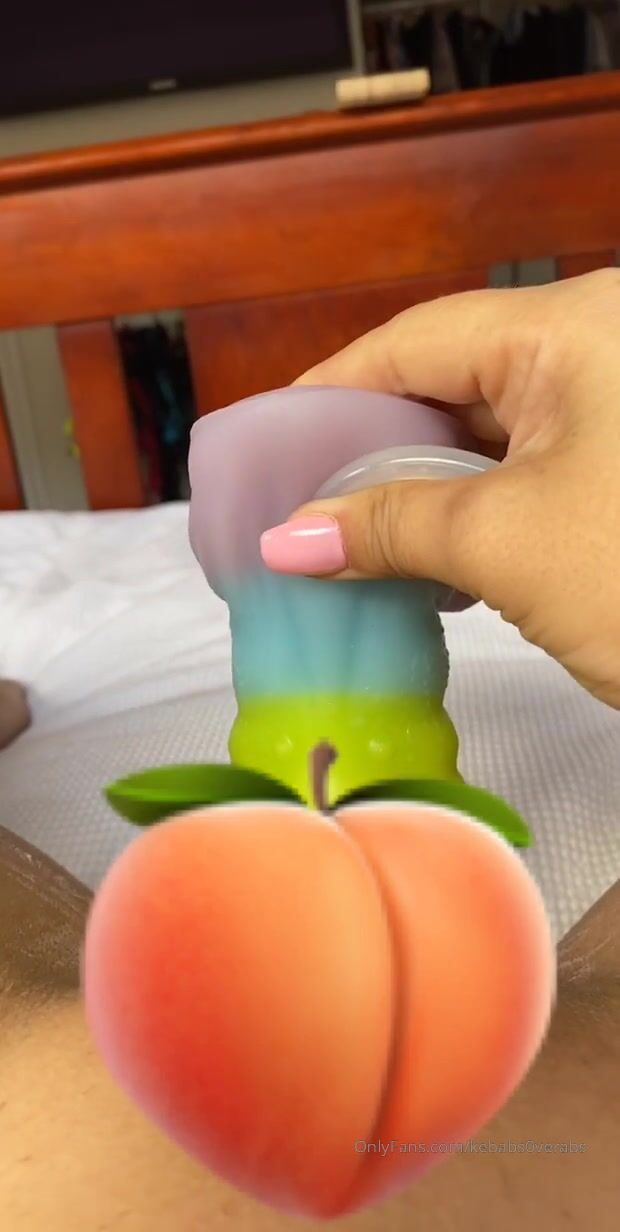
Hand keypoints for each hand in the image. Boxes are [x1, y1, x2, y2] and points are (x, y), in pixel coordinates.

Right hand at [262, 270, 619, 707]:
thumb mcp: (507, 544)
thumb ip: (388, 525)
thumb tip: (287, 541)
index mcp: (577, 329)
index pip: (418, 340)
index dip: (330, 391)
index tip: (266, 444)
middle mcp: (600, 351)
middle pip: (450, 385)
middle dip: (368, 450)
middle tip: (295, 504)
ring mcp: (616, 414)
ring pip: (487, 438)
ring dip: (415, 493)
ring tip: (343, 543)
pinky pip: (526, 476)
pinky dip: (468, 516)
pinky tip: (421, 562)